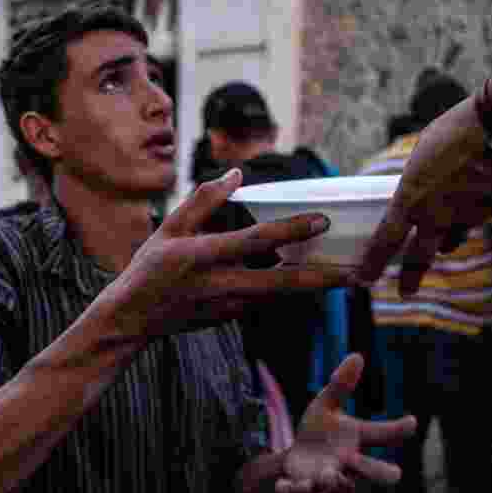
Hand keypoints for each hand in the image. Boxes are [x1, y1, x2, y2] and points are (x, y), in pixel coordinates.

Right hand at [101, 169, 353, 338]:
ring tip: (348, 273)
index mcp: (204, 256)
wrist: (132, 319)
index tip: (324, 221)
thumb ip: (204, 199)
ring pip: (281, 294)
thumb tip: (237, 172)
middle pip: (283, 283)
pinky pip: (265, 299)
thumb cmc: (149, 267)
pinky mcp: (231, 318)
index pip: (256, 241)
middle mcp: (221, 285)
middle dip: (323, 279)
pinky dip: (287, 288)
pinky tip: (308, 277)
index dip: (292, 231)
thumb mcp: (169, 228)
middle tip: (359, 273)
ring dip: (313, 285)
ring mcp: (228, 307)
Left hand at [275, 354, 416, 492]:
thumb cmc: (318, 432)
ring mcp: (326, 479)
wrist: (293, 459)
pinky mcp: (302, 488)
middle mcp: (347, 464)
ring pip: (340, 488)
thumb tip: (357, 355)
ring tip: (329, 475)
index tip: (413, 421)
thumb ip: (340, 385)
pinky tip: (284, 485)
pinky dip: (294, 491)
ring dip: (335, 482)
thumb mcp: (325, 405)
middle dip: (381, 473)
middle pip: (372, 472)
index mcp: (356, 442)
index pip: (381, 434)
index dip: (399, 429)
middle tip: (396, 474)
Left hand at [356, 97, 491, 294]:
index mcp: (411, 199)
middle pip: (419, 257)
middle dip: (409, 278)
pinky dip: (470, 217)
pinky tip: (474, 204)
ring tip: (442, 245)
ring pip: (451, 240)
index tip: (363, 280)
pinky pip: (474, 222)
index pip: (386, 241)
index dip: (373, 263)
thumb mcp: (424, 154)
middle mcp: (437, 216)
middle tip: (404, 292)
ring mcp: (466, 219)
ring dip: (445, 242)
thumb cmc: (459, 132)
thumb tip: (418, 189)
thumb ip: (418, 179)